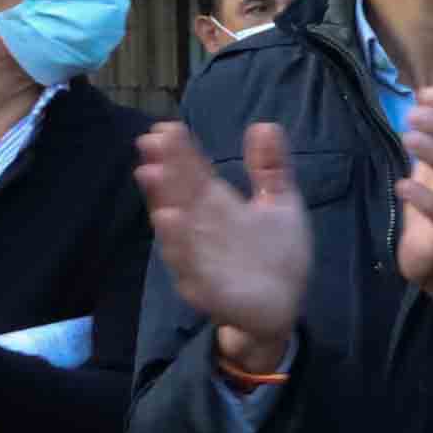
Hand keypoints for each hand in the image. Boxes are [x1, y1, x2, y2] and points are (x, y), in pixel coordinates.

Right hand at [137, 120, 312, 370]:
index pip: (195, 174)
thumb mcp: (280, 205)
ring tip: (152, 175)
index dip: (180, 152)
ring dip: (163, 202)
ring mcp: (199, 258)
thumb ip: (270, 168)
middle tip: (150, 141)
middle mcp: (201, 228)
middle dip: (165, 168)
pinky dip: (180, 246)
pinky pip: (189, 267)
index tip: (166, 127)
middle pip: (180, 195)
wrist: (282, 308)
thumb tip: (264, 124)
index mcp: (217, 206)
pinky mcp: (206, 288)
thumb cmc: (275, 255)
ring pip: (176, 229)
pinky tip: (171, 223)